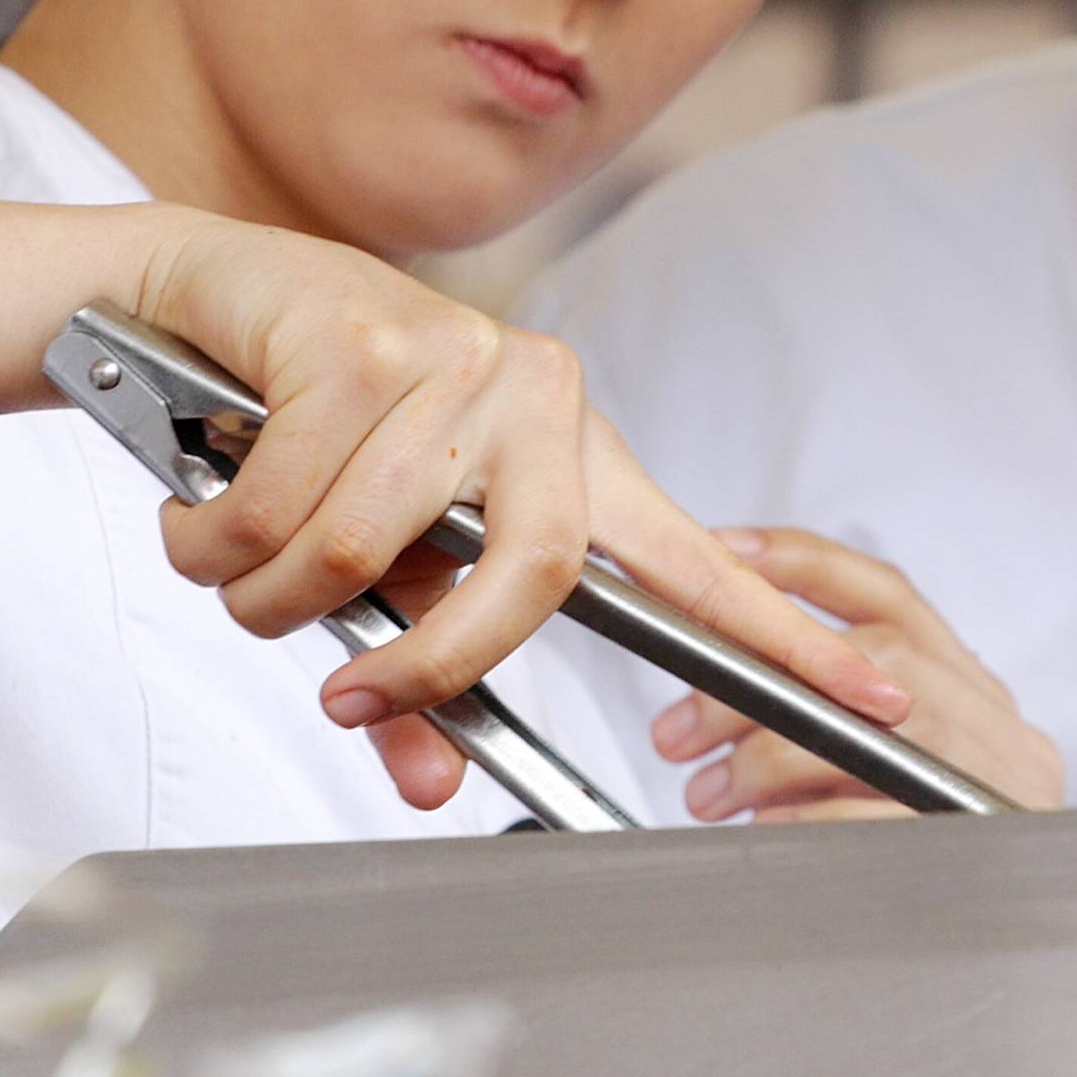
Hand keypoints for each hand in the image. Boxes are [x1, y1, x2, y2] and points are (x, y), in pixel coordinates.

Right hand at [135, 216, 913, 808]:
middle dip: (428, 661)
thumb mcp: (380, 570)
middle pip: (529, 575)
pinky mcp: (364, 334)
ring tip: (234, 560)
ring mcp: (457, 354)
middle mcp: (535, 391)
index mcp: (570, 450)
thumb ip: (415, 675)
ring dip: (265, 590)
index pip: (691, 558)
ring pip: (361, 551)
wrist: (215, 294)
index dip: (786, 639)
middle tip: (350, 691)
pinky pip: (279, 503)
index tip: (879, 701)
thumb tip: (427, 782)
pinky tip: (197, 508)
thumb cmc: (312, 433)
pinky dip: (213, 538)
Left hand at [650, 527, 1063, 822]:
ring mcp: (997, 778)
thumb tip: (716, 688)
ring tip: (708, 793)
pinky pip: (878, 813)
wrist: (1037, 945)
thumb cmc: (947, 841)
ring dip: (765, 759)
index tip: (719, 552)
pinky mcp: (980, 838)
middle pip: (866, 660)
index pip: (887, 594)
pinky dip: (807, 818)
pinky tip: (763, 830)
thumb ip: (836, 711)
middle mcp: (993, 720)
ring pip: (866, 730)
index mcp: (968, 684)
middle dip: (755, 684)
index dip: (799, 563)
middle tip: (678, 731)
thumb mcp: (902, 760)